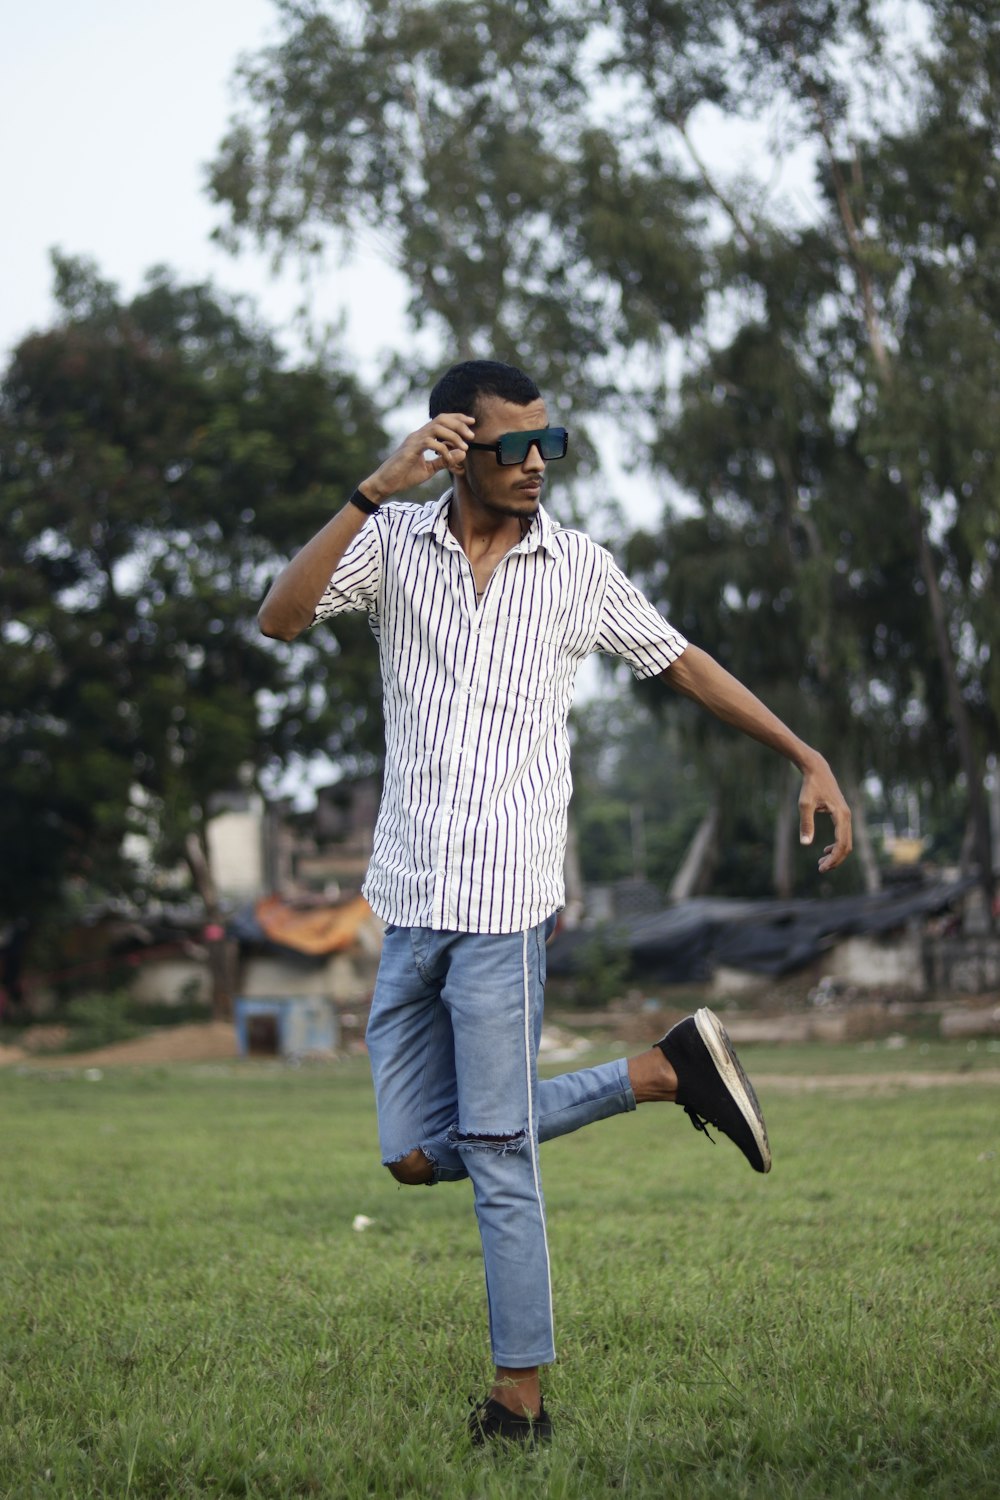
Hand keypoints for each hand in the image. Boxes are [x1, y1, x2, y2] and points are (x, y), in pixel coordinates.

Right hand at [363, 413, 475, 501]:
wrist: (385, 483)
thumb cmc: (404, 476)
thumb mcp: (429, 469)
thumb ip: (444, 460)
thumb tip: (462, 453)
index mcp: (422, 437)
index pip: (442, 420)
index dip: (457, 419)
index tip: (471, 422)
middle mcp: (418, 435)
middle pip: (441, 419)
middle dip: (459, 424)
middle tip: (471, 436)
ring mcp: (414, 440)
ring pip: (437, 427)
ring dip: (454, 436)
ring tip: (464, 447)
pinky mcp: (411, 449)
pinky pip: (430, 443)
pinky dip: (443, 450)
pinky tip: (448, 459)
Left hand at [799, 756, 852, 872]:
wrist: (817, 769)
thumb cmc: (810, 786)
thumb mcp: (805, 804)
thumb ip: (806, 824)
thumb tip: (805, 844)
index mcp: (841, 816)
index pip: (842, 844)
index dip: (833, 858)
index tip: (822, 868)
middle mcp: (847, 817)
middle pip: (847, 846)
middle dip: (835, 860)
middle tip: (821, 869)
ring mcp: (846, 816)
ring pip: (846, 842)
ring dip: (836, 854)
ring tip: (821, 864)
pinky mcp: (842, 814)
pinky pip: (843, 835)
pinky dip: (836, 846)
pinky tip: (824, 850)